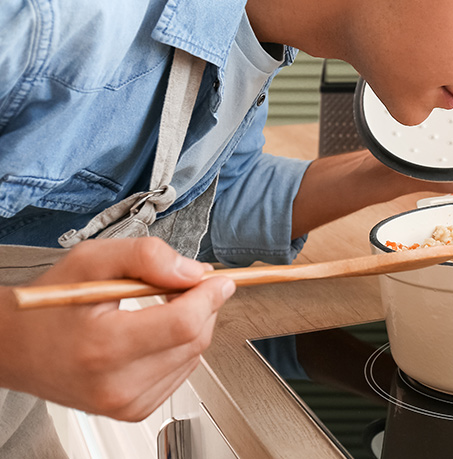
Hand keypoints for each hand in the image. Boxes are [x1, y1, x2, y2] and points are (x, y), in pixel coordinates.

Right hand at [0, 237, 234, 420]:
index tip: (217, 279)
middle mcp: (115, 384)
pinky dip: (180, 347)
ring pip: (193, 356)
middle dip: (203, 305)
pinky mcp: (133, 410)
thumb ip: (147, 256)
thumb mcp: (92, 260)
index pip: (184, 323)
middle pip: (194, 340)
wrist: (15, 348)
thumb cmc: (49, 305)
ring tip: (162, 305)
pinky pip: (181, 372)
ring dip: (192, 325)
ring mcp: (125, 403)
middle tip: (187, 283)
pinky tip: (155, 331)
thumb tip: (193, 271)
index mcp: (103, 347)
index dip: (209, 295)